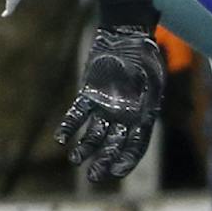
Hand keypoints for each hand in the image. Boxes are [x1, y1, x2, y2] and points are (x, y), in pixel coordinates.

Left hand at [56, 25, 165, 180]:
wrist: (126, 35)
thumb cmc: (145, 55)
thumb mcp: (150, 79)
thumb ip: (144, 101)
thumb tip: (141, 122)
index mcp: (144, 115)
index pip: (137, 145)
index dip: (127, 159)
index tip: (116, 171)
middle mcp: (125, 115)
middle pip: (114, 144)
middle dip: (104, 160)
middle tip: (94, 175)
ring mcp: (106, 106)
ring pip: (95, 133)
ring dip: (86, 147)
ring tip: (76, 159)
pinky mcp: (89, 96)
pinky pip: (78, 115)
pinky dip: (70, 126)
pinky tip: (61, 138)